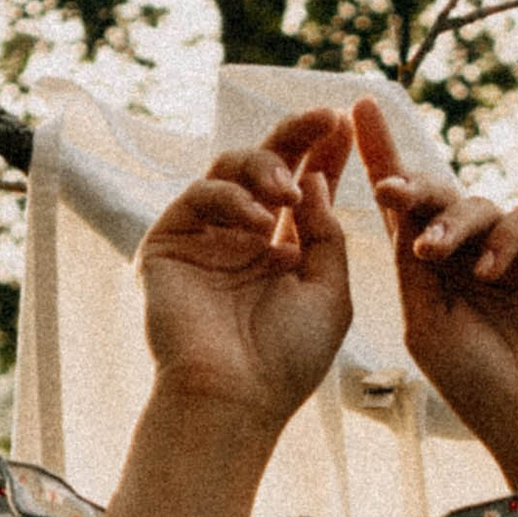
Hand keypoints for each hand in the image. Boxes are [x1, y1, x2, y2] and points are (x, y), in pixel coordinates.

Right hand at [135, 109, 354, 429]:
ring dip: (265, 167)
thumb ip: (327, 233)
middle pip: (265, 166)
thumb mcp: (329, 292)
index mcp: (280, 252)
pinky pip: (199, 195)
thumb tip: (314, 176)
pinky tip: (256, 219)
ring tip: (288, 190)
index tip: (348, 125)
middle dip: (296, 137)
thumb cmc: (286, 360)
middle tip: (325, 119)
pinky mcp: (169, 241)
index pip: (302, 189)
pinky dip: (230, 198)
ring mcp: (203, 236)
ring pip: (229, 168)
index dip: (324, 155)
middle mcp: (240, 238)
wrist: (234, 398)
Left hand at [353, 96, 517, 491]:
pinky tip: (490, 270)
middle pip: (440, 196)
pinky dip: (502, 236)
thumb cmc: (479, 386)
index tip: (357, 108)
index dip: (382, 156)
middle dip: (413, 189)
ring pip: (479, 203)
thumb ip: (409, 260)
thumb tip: (395, 200)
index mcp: (441, 273)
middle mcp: (479, 254)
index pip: (408, 208)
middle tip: (390, 194)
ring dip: (452, 222)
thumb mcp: (424, 319)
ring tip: (437, 256)